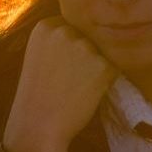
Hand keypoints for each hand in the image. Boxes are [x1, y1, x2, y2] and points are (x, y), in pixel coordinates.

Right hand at [2, 16, 117, 151]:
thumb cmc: (38, 94)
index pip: (72, 25)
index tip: (60, 64)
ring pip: (101, 52)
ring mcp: (83, 47)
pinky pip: (112, 67)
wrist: (38, 126)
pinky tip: (87, 93)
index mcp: (46, 26)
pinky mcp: (101, 65)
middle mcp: (64, 31)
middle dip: (84, 55)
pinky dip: (105, 81)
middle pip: (88, 36)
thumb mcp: (38, 53)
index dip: (70, 47)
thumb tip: (89, 30)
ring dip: (96, 67)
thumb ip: (59, 38)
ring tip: (76, 86)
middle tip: (69, 78)